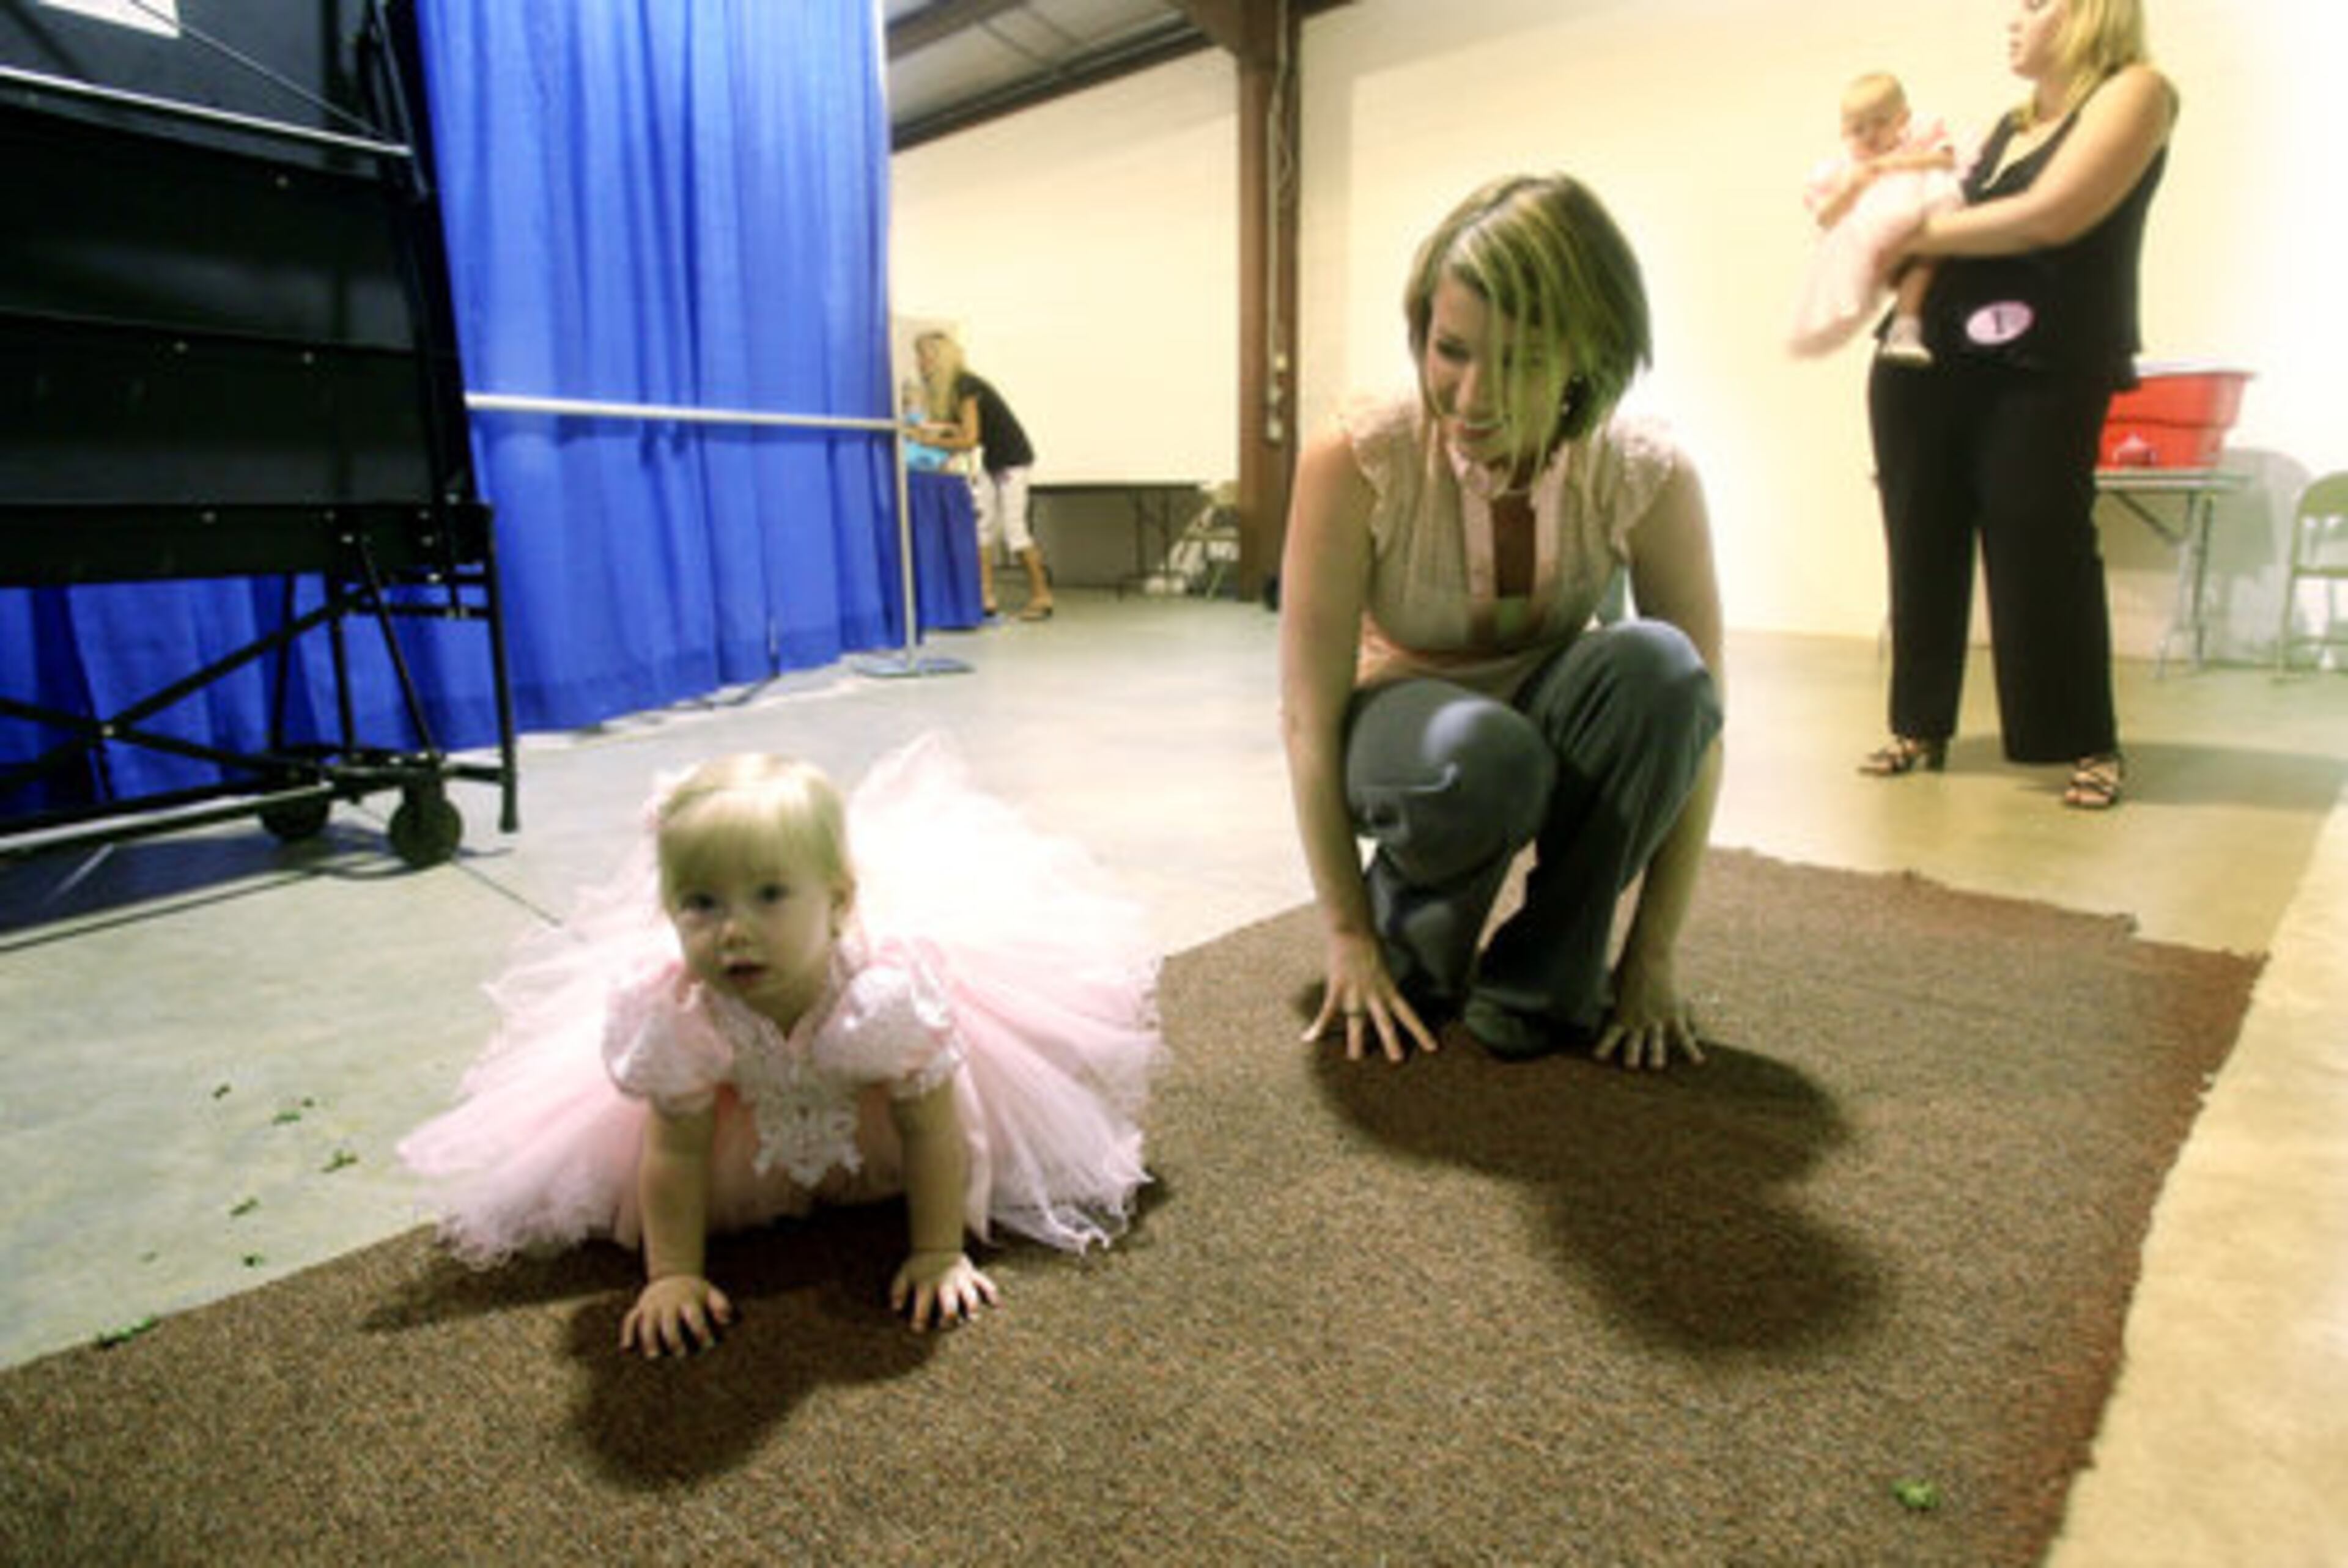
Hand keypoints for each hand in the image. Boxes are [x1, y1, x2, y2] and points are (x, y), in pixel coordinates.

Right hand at [620, 1273, 734, 1357]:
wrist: (672, 1276)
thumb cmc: (696, 1293)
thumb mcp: (711, 1293)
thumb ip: (721, 1305)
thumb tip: (727, 1319)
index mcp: (688, 1299)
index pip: (694, 1316)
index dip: (701, 1331)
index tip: (709, 1345)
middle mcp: (668, 1302)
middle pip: (669, 1322)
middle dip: (674, 1339)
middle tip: (681, 1355)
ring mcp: (652, 1305)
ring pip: (647, 1322)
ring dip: (649, 1339)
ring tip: (654, 1356)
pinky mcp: (640, 1309)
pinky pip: (630, 1319)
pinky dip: (628, 1332)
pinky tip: (627, 1348)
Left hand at [890, 1249, 998, 1330]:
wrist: (936, 1243)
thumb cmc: (919, 1265)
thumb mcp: (903, 1275)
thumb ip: (898, 1291)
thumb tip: (896, 1308)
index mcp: (927, 1285)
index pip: (922, 1308)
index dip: (919, 1322)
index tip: (918, 1328)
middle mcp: (946, 1283)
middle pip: (950, 1306)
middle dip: (948, 1319)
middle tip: (945, 1324)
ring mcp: (961, 1279)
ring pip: (971, 1296)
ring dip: (972, 1308)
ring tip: (971, 1317)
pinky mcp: (973, 1274)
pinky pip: (985, 1283)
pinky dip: (992, 1293)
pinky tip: (997, 1305)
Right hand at [1300, 929, 1439, 1063]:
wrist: (1353, 932)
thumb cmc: (1369, 945)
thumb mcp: (1384, 966)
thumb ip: (1383, 982)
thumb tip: (1385, 989)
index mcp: (1389, 990)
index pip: (1409, 1015)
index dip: (1421, 1032)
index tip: (1432, 1047)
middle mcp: (1375, 996)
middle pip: (1386, 1025)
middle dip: (1392, 1044)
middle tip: (1397, 1060)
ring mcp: (1356, 995)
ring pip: (1358, 1024)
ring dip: (1356, 1043)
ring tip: (1355, 1058)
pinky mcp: (1337, 990)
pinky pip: (1327, 1013)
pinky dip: (1318, 1026)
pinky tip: (1309, 1038)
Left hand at [1592, 950, 1706, 1071]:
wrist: (1649, 953)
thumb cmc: (1630, 964)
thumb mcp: (1615, 982)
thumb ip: (1610, 994)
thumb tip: (1602, 998)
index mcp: (1622, 1013)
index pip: (1610, 1035)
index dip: (1603, 1047)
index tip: (1597, 1057)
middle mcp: (1638, 1020)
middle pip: (1633, 1044)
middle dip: (1631, 1057)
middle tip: (1631, 1067)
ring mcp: (1657, 1018)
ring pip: (1656, 1043)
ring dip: (1656, 1056)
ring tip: (1656, 1067)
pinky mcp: (1674, 1013)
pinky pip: (1684, 1035)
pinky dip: (1691, 1049)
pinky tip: (1698, 1061)